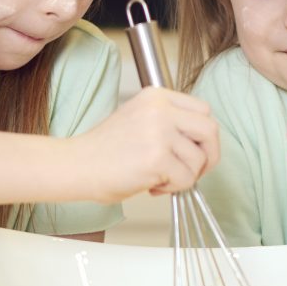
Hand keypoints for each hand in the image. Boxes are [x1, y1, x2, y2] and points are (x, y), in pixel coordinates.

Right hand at [70, 87, 219, 201]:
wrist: (76, 166)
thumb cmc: (104, 151)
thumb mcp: (139, 120)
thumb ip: (170, 123)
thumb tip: (202, 145)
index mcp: (156, 96)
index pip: (203, 110)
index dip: (204, 136)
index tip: (197, 151)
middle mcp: (160, 109)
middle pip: (210, 130)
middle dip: (208, 156)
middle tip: (193, 171)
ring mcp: (159, 132)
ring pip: (199, 159)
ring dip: (185, 176)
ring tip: (160, 179)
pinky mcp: (157, 158)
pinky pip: (185, 179)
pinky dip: (173, 188)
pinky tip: (152, 186)